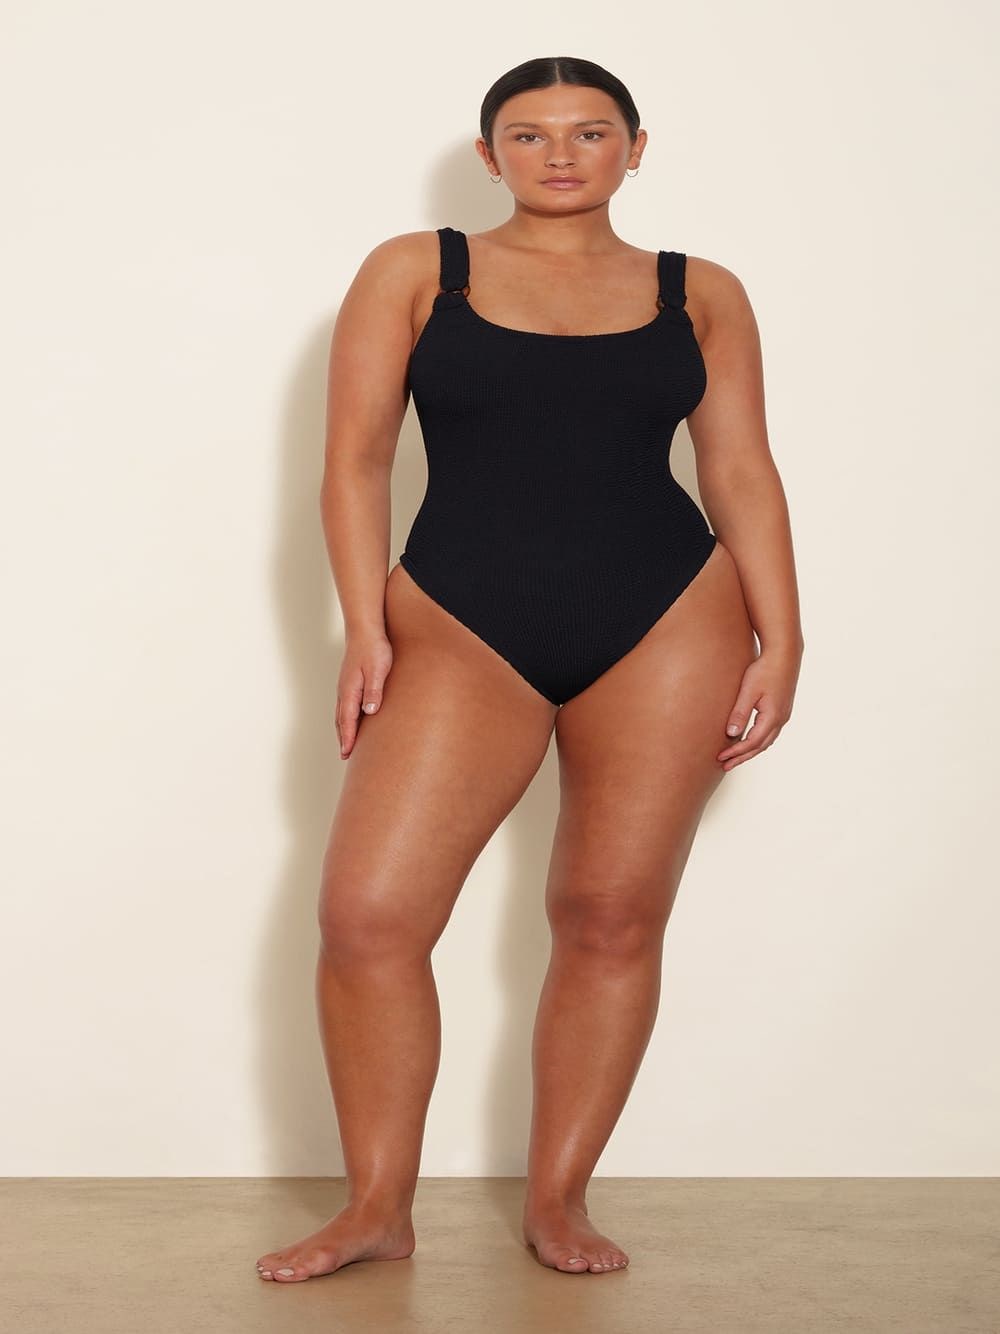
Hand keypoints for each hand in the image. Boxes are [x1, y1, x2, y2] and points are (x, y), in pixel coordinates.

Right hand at [336, 631, 393, 758]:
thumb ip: (374, 691)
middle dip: (343, 738)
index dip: (348, 739)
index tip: (347, 754)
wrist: (365, 629)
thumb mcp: (378, 670)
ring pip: (342, 713)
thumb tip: (369, 712)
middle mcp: (344, 690)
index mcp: (350, 690)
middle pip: (341, 720)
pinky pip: (346, 705)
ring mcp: (346, 686)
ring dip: (344, 729)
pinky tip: (354, 719)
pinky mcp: (351, 681)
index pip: (347, 720)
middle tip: (345, 755)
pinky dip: (347, 718)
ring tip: (348, 743)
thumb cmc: (374, 648)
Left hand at [717, 645, 801, 771]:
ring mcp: (783, 715)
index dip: (736, 753)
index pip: (752, 743)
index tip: (720, 758)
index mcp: (772, 717)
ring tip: (735, 757)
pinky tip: (748, 740)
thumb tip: (731, 734)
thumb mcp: (749, 691)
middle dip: (742, 757)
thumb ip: (740, 713)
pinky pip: (769, 732)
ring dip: (751, 750)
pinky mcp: (782, 709)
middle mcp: (781, 719)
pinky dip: (758, 741)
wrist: (785, 654)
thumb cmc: (765, 670)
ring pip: (766, 741)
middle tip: (726, 765)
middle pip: (760, 746)